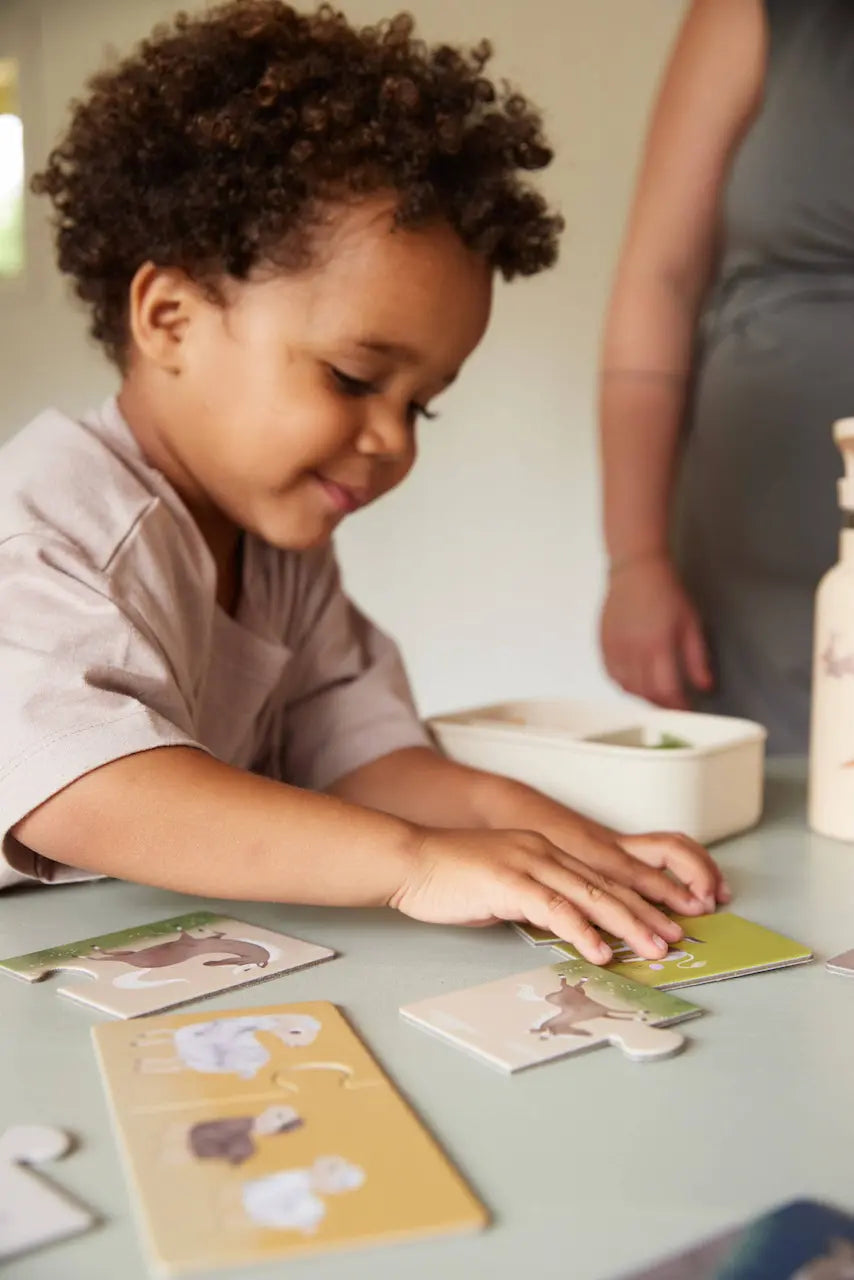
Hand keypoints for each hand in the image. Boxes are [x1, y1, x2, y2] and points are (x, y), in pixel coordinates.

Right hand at [389, 825, 711, 964]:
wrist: (410, 859)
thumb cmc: (447, 877)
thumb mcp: (500, 886)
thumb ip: (531, 900)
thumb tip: (558, 925)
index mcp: (543, 850)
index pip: (599, 877)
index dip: (636, 900)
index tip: (663, 921)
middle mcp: (543, 852)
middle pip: (605, 885)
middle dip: (645, 913)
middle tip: (675, 938)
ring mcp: (528, 863)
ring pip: (590, 895)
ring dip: (627, 924)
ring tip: (654, 948)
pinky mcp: (509, 881)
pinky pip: (555, 908)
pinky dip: (582, 930)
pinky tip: (601, 950)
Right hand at [600, 556, 712, 708]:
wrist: (637, 570)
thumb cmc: (666, 591)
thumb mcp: (690, 623)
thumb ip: (697, 659)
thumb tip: (705, 686)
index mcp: (658, 645)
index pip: (667, 689)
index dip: (678, 705)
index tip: (687, 709)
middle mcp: (633, 650)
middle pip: (645, 692)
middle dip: (662, 704)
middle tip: (673, 704)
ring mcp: (615, 647)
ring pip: (626, 686)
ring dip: (642, 696)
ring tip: (656, 695)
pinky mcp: (604, 643)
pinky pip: (611, 674)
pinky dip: (623, 684)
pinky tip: (634, 681)